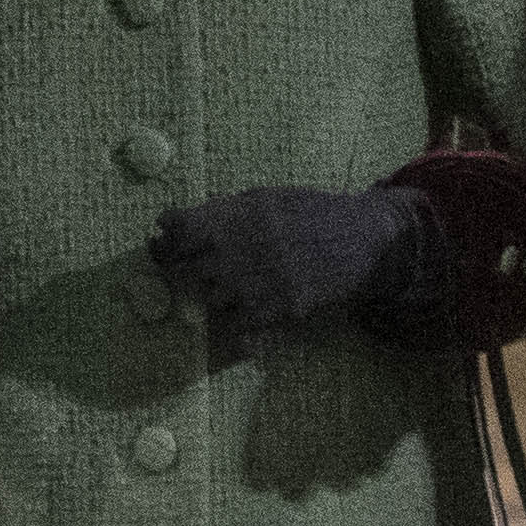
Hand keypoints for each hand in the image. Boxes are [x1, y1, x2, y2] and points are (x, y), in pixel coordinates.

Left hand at [151, 184, 439, 335]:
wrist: (362, 239)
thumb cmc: (312, 213)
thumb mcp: (265, 197)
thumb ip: (221, 210)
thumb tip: (169, 222)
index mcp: (235, 215)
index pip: (177, 230)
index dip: (164, 239)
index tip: (162, 243)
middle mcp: (239, 249)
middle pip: (186, 270)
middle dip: (187, 270)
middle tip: (200, 268)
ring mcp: (256, 283)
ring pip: (209, 300)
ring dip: (216, 295)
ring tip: (238, 286)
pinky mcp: (276, 310)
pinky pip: (236, 328)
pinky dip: (238, 323)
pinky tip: (250, 311)